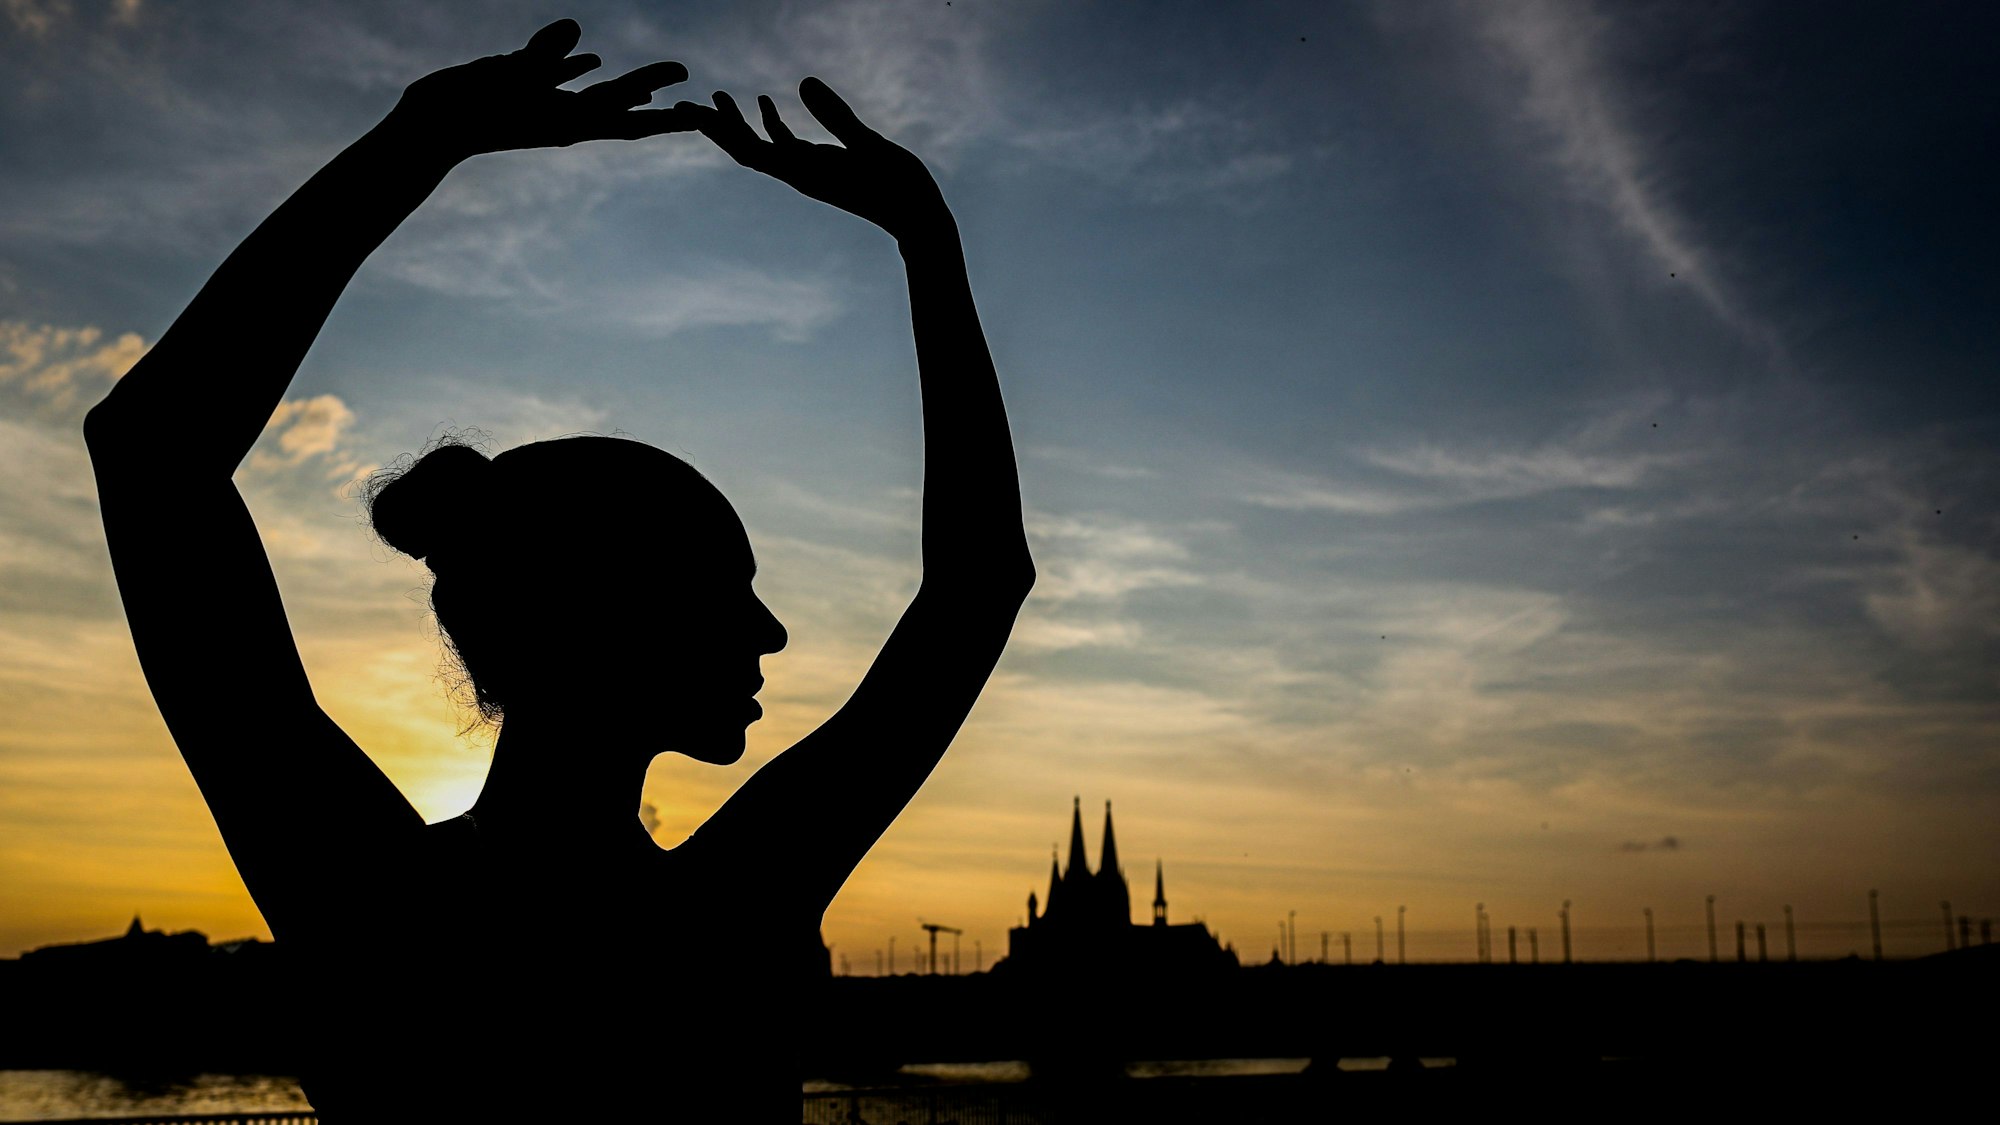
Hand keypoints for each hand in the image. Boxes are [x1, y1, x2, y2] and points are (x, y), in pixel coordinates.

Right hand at [388, 19, 695, 160]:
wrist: (428, 132)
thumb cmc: (466, 110)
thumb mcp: (507, 77)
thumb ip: (546, 56)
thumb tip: (580, 31)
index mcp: (567, 121)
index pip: (629, 113)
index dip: (665, 109)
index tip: (700, 106)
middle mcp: (563, 118)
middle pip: (623, 111)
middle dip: (660, 104)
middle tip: (695, 100)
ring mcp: (543, 108)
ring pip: (594, 98)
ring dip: (626, 93)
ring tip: (656, 90)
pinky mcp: (522, 94)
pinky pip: (561, 81)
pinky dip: (581, 70)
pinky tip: (595, 58)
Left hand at [681, 78, 951, 240]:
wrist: (916, 218)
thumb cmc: (899, 185)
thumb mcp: (869, 145)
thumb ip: (837, 114)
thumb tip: (803, 80)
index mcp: (805, 172)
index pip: (748, 150)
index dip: (717, 130)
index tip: (691, 109)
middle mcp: (799, 174)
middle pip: (744, 151)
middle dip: (714, 128)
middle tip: (685, 102)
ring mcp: (808, 171)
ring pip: (761, 148)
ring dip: (736, 124)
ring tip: (715, 96)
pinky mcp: (820, 168)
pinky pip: (785, 147)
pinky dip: (770, 124)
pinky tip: (764, 100)